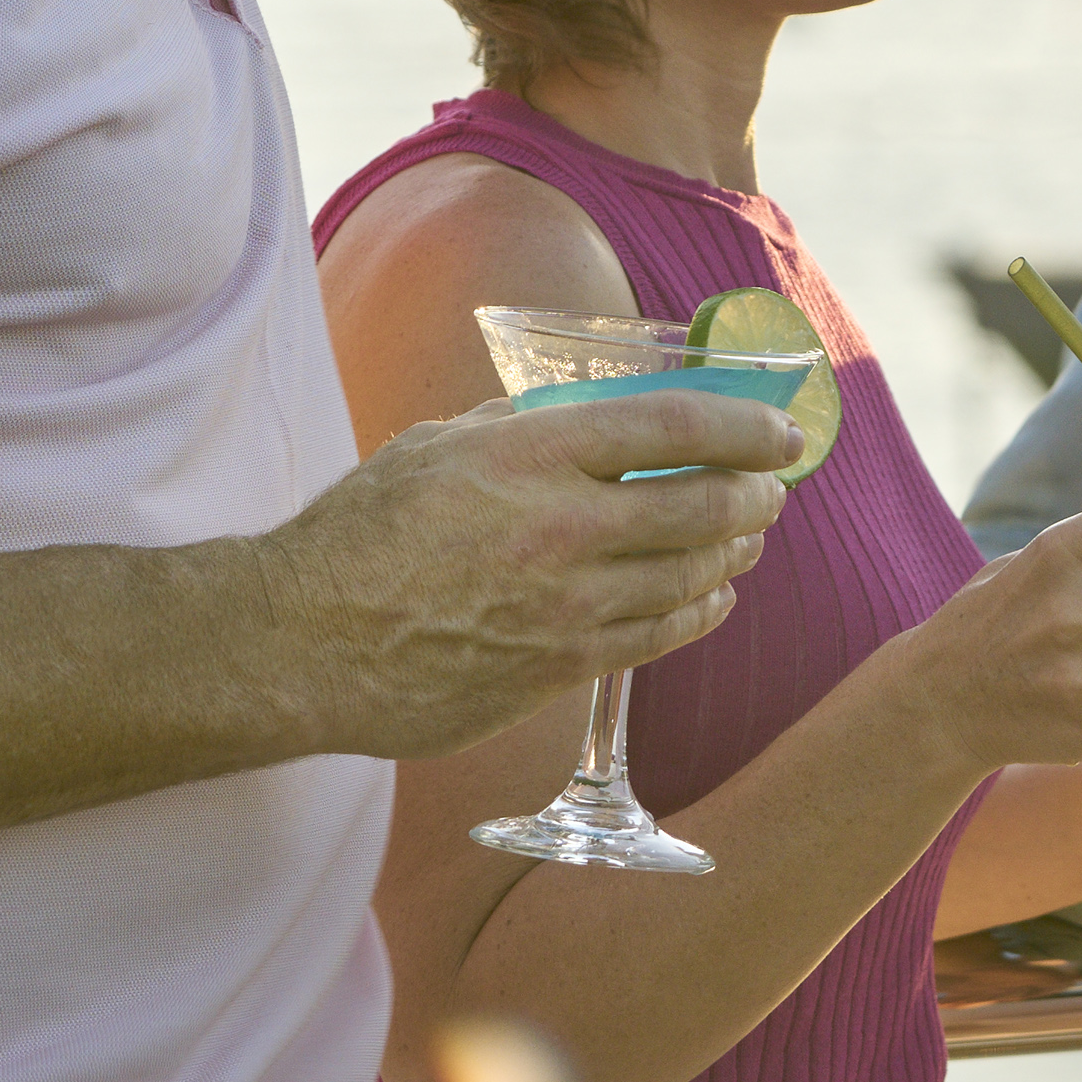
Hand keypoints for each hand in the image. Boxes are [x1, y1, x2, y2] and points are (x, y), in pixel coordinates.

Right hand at [271, 386, 801, 758]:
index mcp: (529, 455)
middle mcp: (561, 527)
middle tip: (773, 486)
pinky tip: (712, 596)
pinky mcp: (560, 668)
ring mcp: (567, 605)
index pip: (674, 425)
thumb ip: (514, 427)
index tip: (780, 428)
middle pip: (703, 505)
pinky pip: (659, 637)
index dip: (744, 424)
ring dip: (734, 551)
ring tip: (748, 536)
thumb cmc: (356, 536)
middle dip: (757, 493)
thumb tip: (576, 413)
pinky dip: (699, 611)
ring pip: (691, 575)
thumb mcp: (432, 447)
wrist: (301, 643)